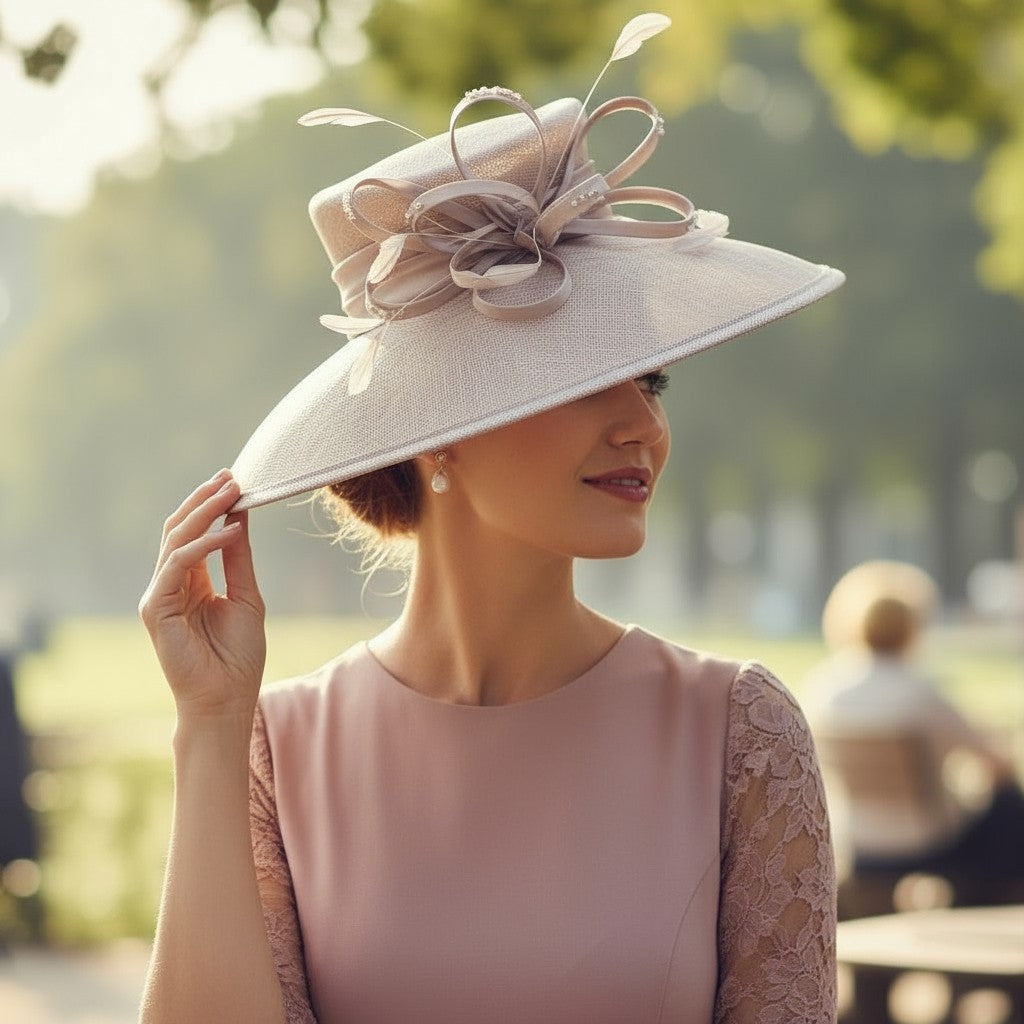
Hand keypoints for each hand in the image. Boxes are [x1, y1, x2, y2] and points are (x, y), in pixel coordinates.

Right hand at [139, 470, 266, 721]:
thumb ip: (238, 559)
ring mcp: (160, 596)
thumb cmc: (238, 657)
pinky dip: (203, 546)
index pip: (194, 534)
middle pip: (179, 530)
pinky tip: (229, 531)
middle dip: (205, 500)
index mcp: (190, 583)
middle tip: (232, 477)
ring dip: (204, 513)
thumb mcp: (246, 596)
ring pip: (175, 541)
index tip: (236, 482)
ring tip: (233, 493)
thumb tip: (239, 517)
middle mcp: (170, 585)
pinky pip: (178, 566)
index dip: (212, 506)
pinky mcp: (156, 609)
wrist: (226, 700)